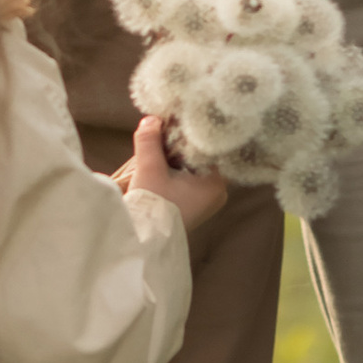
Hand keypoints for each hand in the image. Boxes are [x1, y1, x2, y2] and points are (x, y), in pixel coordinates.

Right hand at [121, 111, 227, 230]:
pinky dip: (177, 172)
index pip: (208, 148)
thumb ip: (150, 140)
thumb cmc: (152, 207)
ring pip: (193, 169)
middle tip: (164, 130)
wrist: (145, 243)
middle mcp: (218, 193)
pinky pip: (190, 181)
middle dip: (181, 146)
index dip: (189, 133)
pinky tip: (161, 164)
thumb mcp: (149, 168)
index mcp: (216, 183)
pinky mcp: (196, 207)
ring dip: (177, 158)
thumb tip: (152, 119)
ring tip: (160, 146)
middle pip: (200, 158)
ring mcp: (208, 202)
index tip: (175, 121)